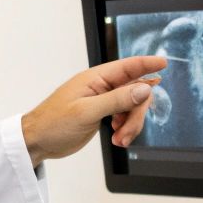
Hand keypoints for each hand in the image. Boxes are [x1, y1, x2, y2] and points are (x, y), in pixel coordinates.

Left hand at [20, 56, 166, 167]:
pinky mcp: (102, 114)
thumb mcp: (86, 112)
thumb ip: (116, 100)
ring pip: (131, 107)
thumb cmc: (54, 123)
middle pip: (135, 92)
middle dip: (136, 114)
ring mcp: (102, 100)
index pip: (128, 66)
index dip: (147, 63)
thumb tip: (144, 89)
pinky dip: (125, 128)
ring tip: (120, 139)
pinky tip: (118, 138)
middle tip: (125, 132)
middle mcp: (101, 86)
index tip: (164, 62)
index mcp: (95, 79)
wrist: (38, 140)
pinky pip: (124, 117)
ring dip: (131, 124)